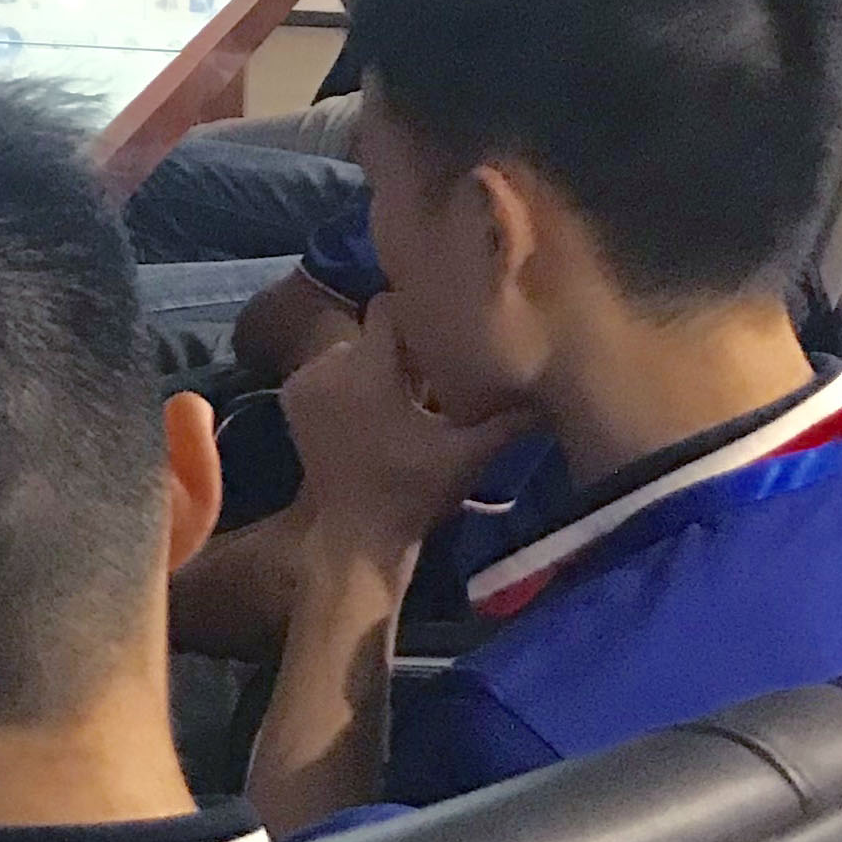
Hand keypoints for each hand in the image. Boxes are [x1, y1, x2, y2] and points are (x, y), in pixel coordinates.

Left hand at [279, 300, 529, 554]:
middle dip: (404, 349)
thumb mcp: (468, 454)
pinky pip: (328, 371)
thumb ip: (510, 420)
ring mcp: (303, 380)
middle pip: (373, 333)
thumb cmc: (412, 490)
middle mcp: (328, 363)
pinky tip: (375, 410)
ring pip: (351, 351)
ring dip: (377, 366)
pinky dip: (350, 382)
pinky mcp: (291, 398)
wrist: (352, 533)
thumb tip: (549, 395)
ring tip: (408, 396)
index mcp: (365, 367)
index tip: (446, 336)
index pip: (389, 308)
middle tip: (435, 375)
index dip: (420, 317)